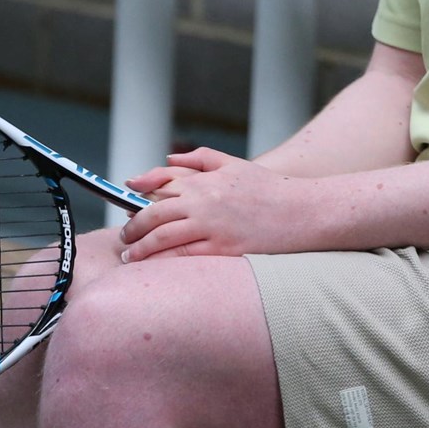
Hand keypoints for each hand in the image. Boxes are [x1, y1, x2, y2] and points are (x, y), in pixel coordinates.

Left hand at [119, 148, 319, 260]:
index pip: (160, 184)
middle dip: (132, 228)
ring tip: (130, 257)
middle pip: (153, 213)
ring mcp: (212, 226)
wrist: (304, 212)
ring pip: (162, 237)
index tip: (125, 204)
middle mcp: (204, 201)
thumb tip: (169, 159)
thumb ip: (201, 159)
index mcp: (205, 179)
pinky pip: (182, 257)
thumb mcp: (236, 165)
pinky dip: (161, 262)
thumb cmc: (271, 190)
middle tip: (124, 238)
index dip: (137, 194)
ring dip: (139, 249)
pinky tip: (151, 268)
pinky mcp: (222, 248)